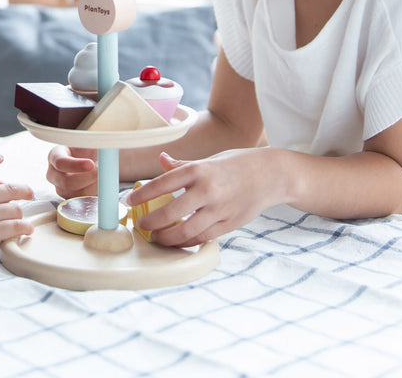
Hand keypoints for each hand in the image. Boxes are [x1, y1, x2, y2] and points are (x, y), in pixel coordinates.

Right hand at [46, 145, 97, 197]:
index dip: (76, 165)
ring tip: (103, 175)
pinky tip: (100, 184)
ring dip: (94, 186)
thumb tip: (102, 158)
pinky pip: (84, 202)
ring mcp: (61, 189)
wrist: (94, 158)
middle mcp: (54, 174)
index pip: (60, 162)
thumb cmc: (90, 148)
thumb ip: (94, 146)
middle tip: (102, 171)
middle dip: (88, 178)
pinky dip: (95, 194)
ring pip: (77, 194)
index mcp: (55, 155)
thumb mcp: (91, 142)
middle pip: (67, 183)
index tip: (91, 164)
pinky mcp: (71, 199)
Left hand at [126, 148, 275, 246]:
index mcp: (199, 169)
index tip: (129, 201)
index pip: (163, 183)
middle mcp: (208, 190)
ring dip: (166, 237)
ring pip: (186, 231)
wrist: (272, 174)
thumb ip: (183, 165)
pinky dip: (186, 242)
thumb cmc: (237, 163)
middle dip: (151, 222)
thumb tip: (161, 160)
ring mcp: (219, 210)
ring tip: (155, 237)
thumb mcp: (209, 159)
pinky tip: (176, 241)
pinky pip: (202, 238)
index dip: (143, 195)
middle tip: (140, 224)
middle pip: (171, 212)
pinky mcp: (229, 224)